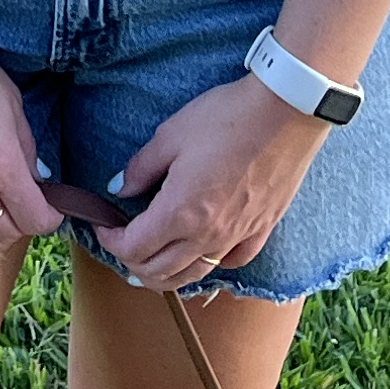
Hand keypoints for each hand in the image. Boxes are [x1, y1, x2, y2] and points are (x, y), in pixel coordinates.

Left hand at [100, 72, 329, 289]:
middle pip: (160, 272)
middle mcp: (208, 234)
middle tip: (122, 247)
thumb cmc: (227, 117)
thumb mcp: (171, 134)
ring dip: (166, 277)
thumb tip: (119, 189)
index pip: (134, 247)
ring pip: (194, 276)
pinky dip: (210, 266)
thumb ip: (141, 167)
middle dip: (132, 264)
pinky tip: (203, 256)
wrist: (286, 111)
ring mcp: (237, 236)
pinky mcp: (262, 230)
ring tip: (151, 268)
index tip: (103, 227)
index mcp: (180, 212)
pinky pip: (231, 263)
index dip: (110, 242)